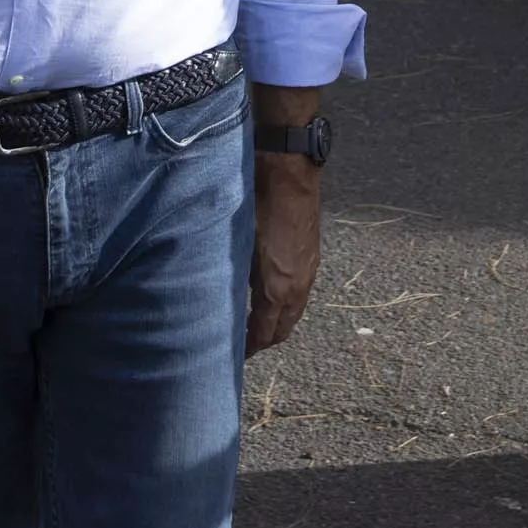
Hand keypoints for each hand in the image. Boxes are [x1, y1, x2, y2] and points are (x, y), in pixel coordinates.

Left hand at [247, 154, 321, 354]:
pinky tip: (269, 295)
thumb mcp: (234, 245)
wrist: (287, 171)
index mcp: (277, 289)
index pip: (263, 335)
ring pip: (293, 313)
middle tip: (241, 344)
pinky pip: (300, 295)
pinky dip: (285, 305)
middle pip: (283, 330)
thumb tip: (214, 302)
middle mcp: (297, 287)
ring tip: (253, 323)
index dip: (248, 349)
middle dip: (263, 341)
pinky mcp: (312, 258)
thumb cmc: (255, 203)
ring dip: (276, 323)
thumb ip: (229, 279)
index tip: (232, 355)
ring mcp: (308, 272)